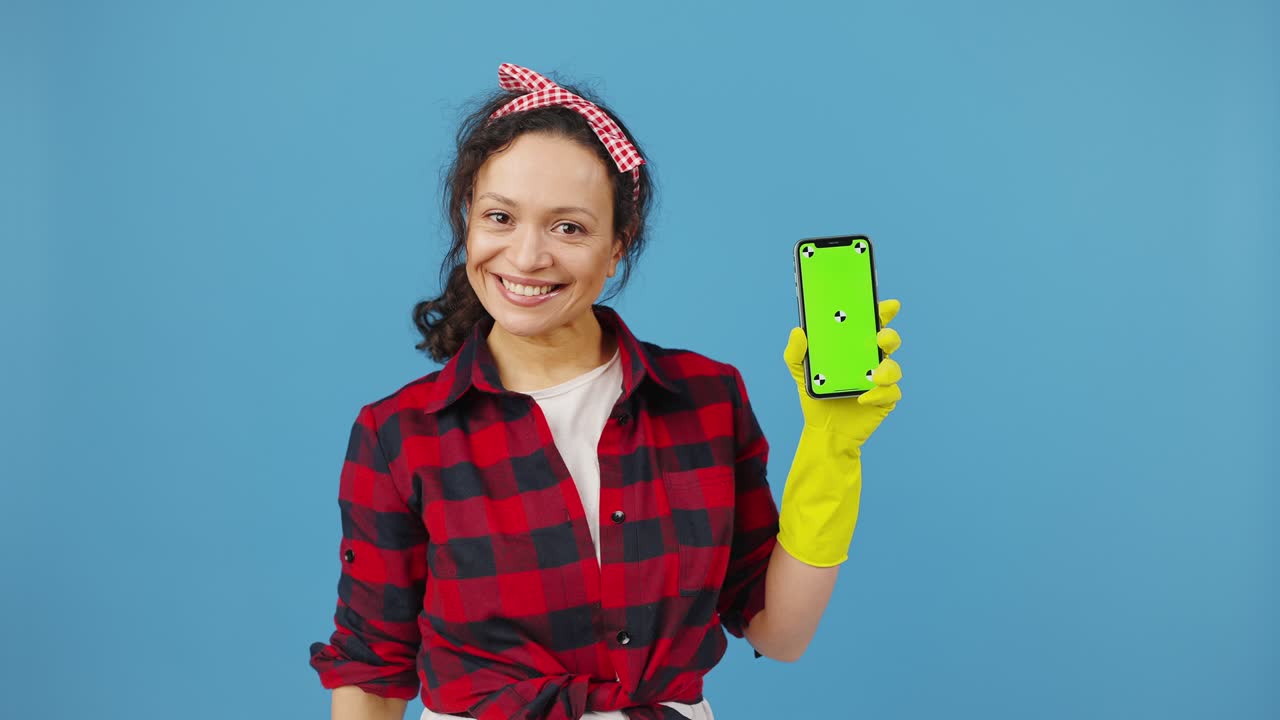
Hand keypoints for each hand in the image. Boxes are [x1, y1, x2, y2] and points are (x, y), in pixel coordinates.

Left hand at [775, 298, 903, 566]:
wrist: (823, 430)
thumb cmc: (815, 394)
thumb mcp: (799, 371)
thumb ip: (795, 352)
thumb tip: (798, 331)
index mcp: (855, 346)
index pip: (872, 323)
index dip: (882, 311)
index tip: (886, 305)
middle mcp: (871, 359)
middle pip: (889, 340)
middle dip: (889, 335)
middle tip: (880, 338)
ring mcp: (881, 379)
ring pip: (894, 367)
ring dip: (888, 369)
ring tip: (873, 375)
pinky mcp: (885, 400)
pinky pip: (891, 393)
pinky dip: (879, 394)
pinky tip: (863, 399)